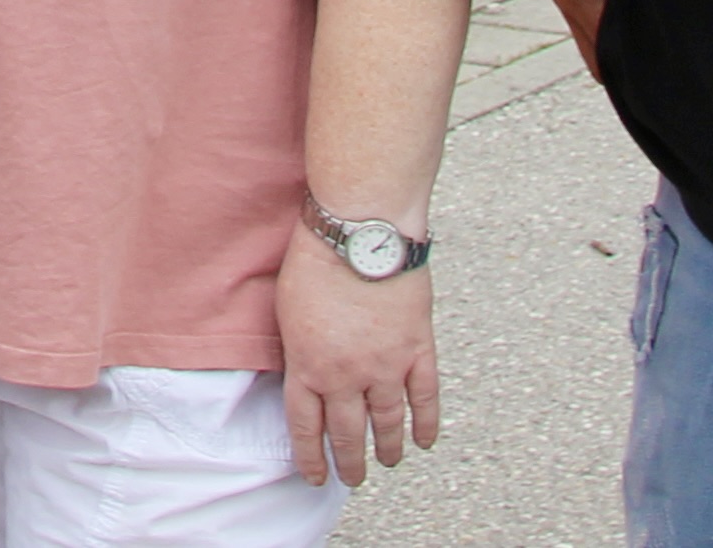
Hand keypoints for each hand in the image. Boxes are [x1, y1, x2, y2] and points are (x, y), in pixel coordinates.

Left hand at [275, 222, 440, 486]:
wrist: (361, 233)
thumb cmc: (316, 261)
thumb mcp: (286, 310)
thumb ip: (298, 351)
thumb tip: (305, 376)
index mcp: (308, 366)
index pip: (307, 427)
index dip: (310, 456)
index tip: (315, 475)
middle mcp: (346, 376)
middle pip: (348, 434)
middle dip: (350, 462)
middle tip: (353, 478)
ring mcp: (386, 366)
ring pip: (389, 423)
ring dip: (388, 448)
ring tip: (388, 461)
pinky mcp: (417, 350)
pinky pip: (425, 399)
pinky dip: (426, 424)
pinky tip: (424, 440)